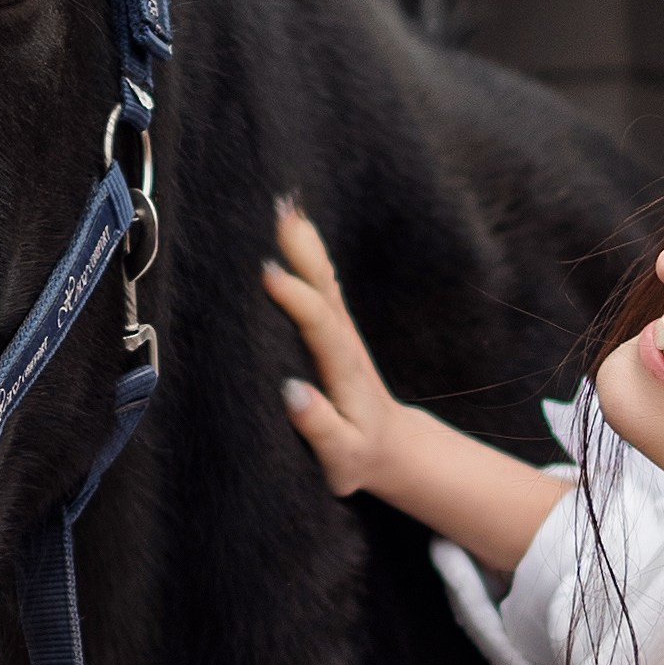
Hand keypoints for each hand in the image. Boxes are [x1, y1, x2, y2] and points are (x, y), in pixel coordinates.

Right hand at [262, 200, 403, 497]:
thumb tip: (295, 393)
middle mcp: (345, 343)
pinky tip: (295, 226)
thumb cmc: (360, 455)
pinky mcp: (336, 328)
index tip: (271, 275)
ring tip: (285, 207)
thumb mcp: (344, 457)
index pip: (322, 328)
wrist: (392, 446)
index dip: (299, 300)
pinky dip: (308, 254)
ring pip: (324, 281)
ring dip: (304, 245)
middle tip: (282, 216)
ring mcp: (342, 332)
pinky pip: (322, 284)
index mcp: (344, 371)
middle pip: (327, 291)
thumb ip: (322, 428)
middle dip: (304, 254)